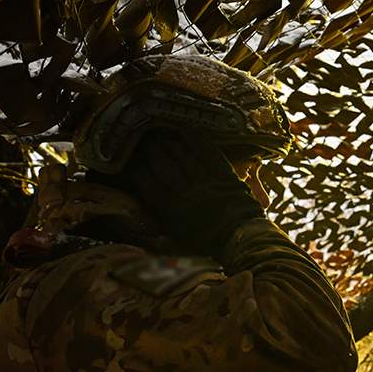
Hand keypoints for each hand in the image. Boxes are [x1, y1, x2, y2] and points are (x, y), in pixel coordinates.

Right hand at [125, 131, 264, 253]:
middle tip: (144, 141)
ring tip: (162, 135)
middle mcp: (186, 194)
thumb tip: (139, 211)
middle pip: (163, 166)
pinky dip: (198, 140)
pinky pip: (209, 153)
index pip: (147, 184)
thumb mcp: (177, 237)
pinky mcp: (225, 175)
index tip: (131, 161)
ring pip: (184, 156)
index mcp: (172, 211)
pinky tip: (188, 129)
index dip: (137, 170)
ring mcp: (206, 183)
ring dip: (171, 143)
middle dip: (151, 151)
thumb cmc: (206, 242)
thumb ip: (159, 221)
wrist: (240, 239)